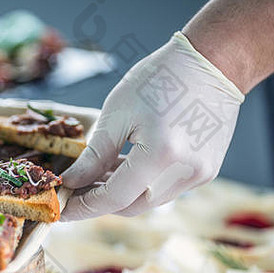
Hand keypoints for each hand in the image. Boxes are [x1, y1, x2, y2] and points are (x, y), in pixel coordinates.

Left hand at [61, 32, 244, 219]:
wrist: (213, 62)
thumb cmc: (161, 80)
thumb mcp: (117, 114)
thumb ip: (93, 156)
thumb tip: (71, 182)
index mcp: (162, 154)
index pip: (114, 197)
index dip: (84, 206)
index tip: (61, 208)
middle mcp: (185, 172)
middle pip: (131, 206)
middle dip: (98, 202)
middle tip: (72, 192)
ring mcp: (200, 174)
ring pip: (147, 199)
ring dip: (118, 192)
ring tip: (92, 175)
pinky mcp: (205, 171)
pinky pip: (163, 188)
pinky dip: (138, 183)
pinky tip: (119, 167)